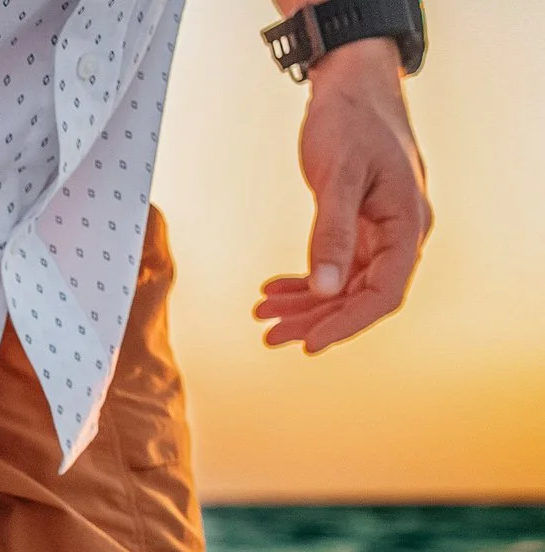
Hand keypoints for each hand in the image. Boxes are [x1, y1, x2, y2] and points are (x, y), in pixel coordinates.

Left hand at [254, 39, 429, 352]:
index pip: (384, 292)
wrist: (351, 87)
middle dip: (316, 319)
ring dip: (304, 305)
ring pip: (344, 286)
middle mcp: (399, 234)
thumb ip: (331, 234)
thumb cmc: (352, 122)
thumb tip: (323, 291)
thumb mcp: (339, 177)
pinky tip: (273, 290)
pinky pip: (334, 267)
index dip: (347, 324)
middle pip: (360, 296)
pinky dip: (304, 282)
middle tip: (270, 336)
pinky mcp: (359, 226)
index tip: (309, 344)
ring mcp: (379, 232)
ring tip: (263, 316)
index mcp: (408, 224)